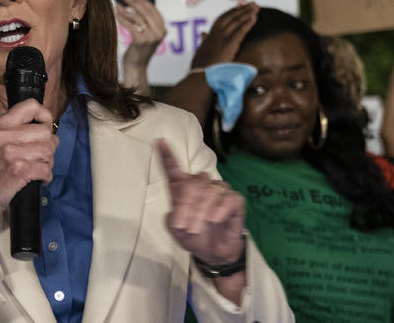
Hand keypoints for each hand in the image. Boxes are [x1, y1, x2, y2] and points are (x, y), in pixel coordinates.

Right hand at [0, 99, 58, 247]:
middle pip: (46, 132)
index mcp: (0, 124)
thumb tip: (50, 131)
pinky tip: (36, 179)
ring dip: (47, 163)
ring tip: (36, 168)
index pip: (31, 105)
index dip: (45, 116)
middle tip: (39, 157)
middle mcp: (4, 135)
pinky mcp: (19, 170)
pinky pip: (46, 169)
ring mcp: (11, 152)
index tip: (44, 129)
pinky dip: (45, 177)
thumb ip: (19, 131)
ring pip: (48, 150)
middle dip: (48, 147)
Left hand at [116, 0, 166, 66]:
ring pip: (137, 18)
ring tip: (117, 6)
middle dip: (134, 2)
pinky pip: (130, 25)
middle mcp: (159, 33)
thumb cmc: (140, 50)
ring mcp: (150, 37)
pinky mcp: (140, 41)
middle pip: (146, 12)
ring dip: (125, 10)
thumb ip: (147, 23)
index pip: (153, 11)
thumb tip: (136, 4)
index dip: (143, 2)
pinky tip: (116, 14)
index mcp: (162, 30)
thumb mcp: (148, 35)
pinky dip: (122, 18)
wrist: (137, 66)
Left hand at [157, 139, 244, 264]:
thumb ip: (176, 215)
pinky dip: (219, 210)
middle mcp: (200, 184)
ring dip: (201, 211)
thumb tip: (183, 210)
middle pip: (193, 183)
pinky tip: (215, 219)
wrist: (212, 252)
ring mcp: (218, 190)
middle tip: (187, 226)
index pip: (173, 168)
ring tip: (198, 228)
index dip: (166, 155)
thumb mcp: (176, 229)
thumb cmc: (192, 236)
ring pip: (209, 190)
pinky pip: (227, 198)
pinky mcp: (234, 199)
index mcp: (182, 188)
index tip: (159, 141)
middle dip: (188, 206)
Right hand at [191, 2, 258, 68]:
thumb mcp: (201, 50)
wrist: (201, 75)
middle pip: (230, 17)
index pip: (221, 19)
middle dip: (242, 9)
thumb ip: (204, 40)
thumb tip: (203, 33)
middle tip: (253, 3)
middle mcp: (216, 34)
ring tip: (257, 7)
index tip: (239, 6)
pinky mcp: (229, 44)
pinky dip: (248, 23)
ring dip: (247, 13)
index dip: (231, 12)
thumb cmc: (200, 66)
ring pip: (236, 21)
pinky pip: (240, 31)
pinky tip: (255, 18)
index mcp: (210, 36)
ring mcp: (222, 38)